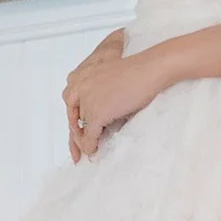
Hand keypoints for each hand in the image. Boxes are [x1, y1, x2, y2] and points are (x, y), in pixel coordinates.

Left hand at [62, 32, 155, 161]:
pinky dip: (90, 146)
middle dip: (75, 133)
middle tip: (77, 149)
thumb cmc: (137, 71)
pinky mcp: (96, 113)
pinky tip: (93, 151)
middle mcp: (79, 86)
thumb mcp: (109, 78)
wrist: (149, 69)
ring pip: (79, 127)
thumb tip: (99, 113)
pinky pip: (89, 135)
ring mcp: (87, 100)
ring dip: (83, 140)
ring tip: (88, 150)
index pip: (70, 102)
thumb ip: (98, 91)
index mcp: (81, 76)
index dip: (73, 119)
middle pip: (72, 115)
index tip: (77, 131)